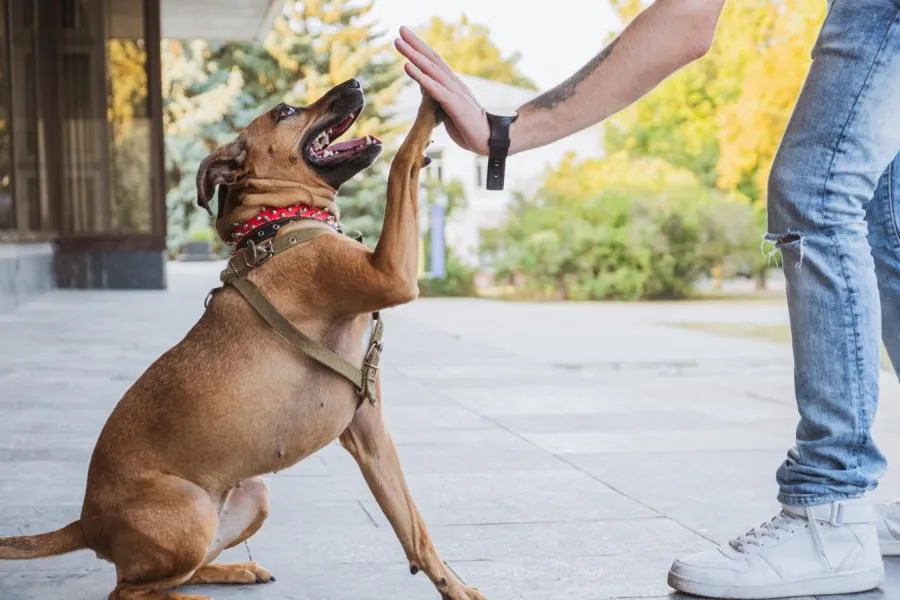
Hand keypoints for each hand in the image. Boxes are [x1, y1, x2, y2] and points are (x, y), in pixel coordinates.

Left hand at [394, 26, 490, 154]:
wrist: (489, 140)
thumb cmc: (468, 127)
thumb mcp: (448, 108)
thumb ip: (436, 94)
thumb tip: (423, 83)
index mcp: (452, 85)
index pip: (435, 62)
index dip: (420, 48)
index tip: (405, 36)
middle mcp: (453, 84)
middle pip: (432, 59)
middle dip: (415, 44)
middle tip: (401, 29)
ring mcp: (454, 92)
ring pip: (431, 70)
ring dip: (413, 55)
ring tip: (398, 42)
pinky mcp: (454, 104)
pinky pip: (434, 88)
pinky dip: (420, 76)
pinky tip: (407, 66)